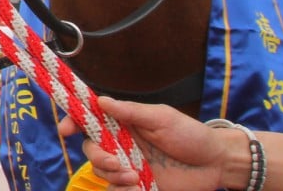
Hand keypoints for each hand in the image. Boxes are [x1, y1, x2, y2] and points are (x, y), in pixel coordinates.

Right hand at [58, 97, 233, 190]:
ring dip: (113, 177)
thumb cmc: (191, 134)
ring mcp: (129, 166)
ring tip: (136, 178)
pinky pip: (118, 190)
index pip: (91, 120)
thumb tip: (100, 101)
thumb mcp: (162, 117)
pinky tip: (140, 188)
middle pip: (92, 149)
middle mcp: (122, 144)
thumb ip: (131, 112)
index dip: (74, 122)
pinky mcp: (139, 186)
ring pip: (102, 173)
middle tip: (116, 163)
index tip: (66, 129)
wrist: (217, 164)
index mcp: (124, 123)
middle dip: (98, 157)